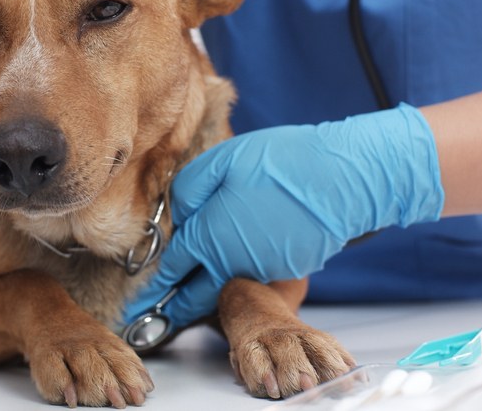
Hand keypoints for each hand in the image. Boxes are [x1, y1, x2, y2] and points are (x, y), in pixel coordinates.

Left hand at [123, 103, 443, 328]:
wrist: (340, 178)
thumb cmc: (278, 162)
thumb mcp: (221, 162)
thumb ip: (189, 190)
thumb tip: (177, 214)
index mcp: (209, 236)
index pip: (172, 271)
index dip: (154, 288)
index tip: (141, 302)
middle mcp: (232, 263)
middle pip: (196, 297)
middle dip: (174, 310)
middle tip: (157, 319)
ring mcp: (263, 271)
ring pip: (228, 288)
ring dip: (210, 292)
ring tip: (194, 293)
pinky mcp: (289, 269)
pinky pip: (257, 276)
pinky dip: (244, 275)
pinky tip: (245, 258)